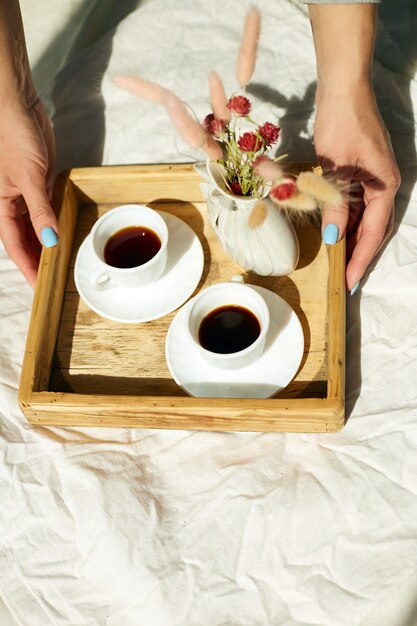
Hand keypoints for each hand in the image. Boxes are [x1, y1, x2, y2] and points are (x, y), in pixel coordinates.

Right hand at [0, 98, 57, 287]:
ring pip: (33, 229)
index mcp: (1, 205)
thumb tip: (49, 241)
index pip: (14, 246)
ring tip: (57, 265)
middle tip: (52, 281)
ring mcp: (25, 195)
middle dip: (35, 261)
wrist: (19, 108)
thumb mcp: (29, 177)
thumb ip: (39, 211)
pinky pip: (43, 212)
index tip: (39, 287)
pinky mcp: (38, 184)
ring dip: (43, 245)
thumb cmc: (14, 137)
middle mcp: (11, 204)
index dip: (27, 267)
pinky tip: (59, 236)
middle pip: (23, 241)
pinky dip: (50, 225)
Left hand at [314, 82, 400, 292]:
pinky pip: (358, 204)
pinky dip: (347, 220)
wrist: (342, 87)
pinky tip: (334, 231)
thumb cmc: (341, 122)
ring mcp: (374, 177)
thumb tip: (334, 237)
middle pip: (375, 229)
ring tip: (338, 261)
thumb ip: (335, 204)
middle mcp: (384, 184)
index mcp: (385, 185)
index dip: (361, 258)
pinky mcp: (362, 172)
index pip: (374, 232)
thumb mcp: (335, 168)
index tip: (350, 281)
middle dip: (360, 254)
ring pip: (366, 218)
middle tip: (344, 278)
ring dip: (353, 239)